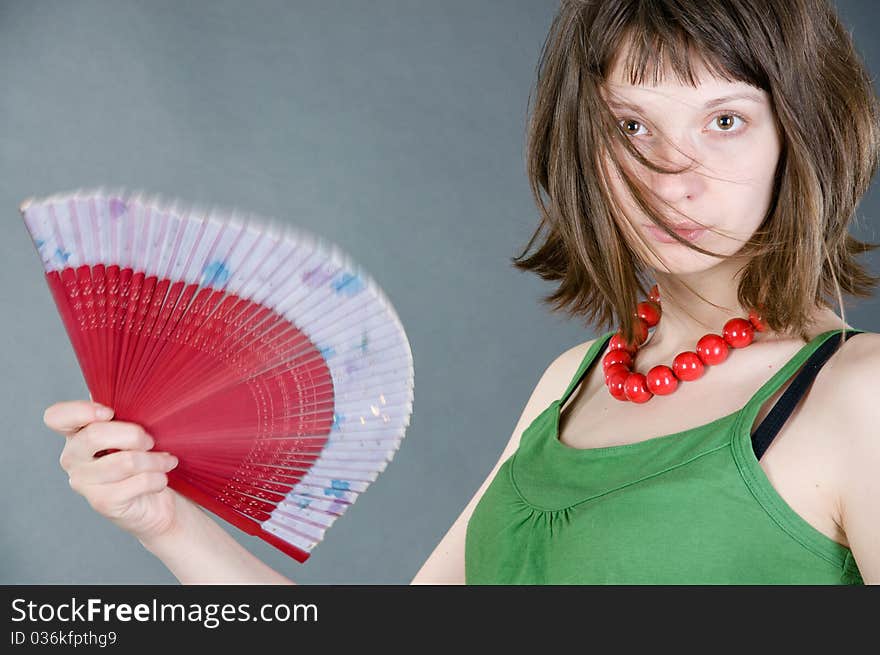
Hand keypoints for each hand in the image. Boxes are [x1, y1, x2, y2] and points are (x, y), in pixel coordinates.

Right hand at [43, 400, 185, 541]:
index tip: (109, 412)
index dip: (79, 411)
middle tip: (151, 441)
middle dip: (133, 434)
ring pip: (124, 462)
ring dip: (155, 460)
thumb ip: (125, 411)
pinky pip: (138, 482)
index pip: (56, 417)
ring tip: (167, 461)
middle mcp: (73, 457)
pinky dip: (158, 478)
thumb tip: (130, 390)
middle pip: (93, 436)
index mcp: (76, 433)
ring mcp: (84, 482)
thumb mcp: (133, 431)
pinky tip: (161, 479)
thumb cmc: (143, 457)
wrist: (154, 500)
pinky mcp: (103, 502)